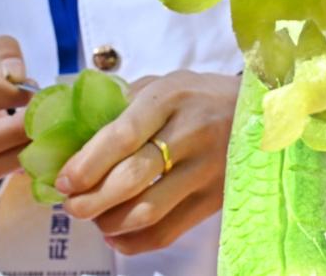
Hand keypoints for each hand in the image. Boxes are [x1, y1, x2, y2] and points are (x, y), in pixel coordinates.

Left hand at [55, 70, 239, 254]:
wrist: (260, 112)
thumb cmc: (199, 96)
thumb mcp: (164, 84)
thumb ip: (123, 105)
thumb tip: (74, 137)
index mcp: (170, 98)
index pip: (123, 135)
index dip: (88, 163)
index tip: (64, 180)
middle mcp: (191, 134)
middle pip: (132, 178)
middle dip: (92, 199)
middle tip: (72, 204)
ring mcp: (206, 170)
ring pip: (148, 211)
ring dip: (109, 221)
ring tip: (94, 217)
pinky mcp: (215, 199)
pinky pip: (168, 231)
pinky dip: (133, 241)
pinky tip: (116, 233)